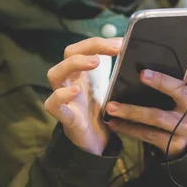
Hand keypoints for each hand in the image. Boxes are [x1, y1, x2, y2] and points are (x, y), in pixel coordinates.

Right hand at [44, 37, 122, 155]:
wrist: (98, 144)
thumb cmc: (102, 113)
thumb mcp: (111, 90)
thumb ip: (117, 72)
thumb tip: (133, 52)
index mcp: (81, 74)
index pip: (82, 48)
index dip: (98, 42)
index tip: (121, 43)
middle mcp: (70, 82)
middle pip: (68, 54)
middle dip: (88, 47)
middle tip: (113, 49)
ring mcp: (65, 98)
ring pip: (54, 74)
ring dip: (73, 64)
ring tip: (95, 62)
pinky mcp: (66, 117)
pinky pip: (53, 104)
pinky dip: (61, 95)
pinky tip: (74, 91)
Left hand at [106, 42, 186, 157]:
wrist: (179, 146)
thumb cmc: (171, 113)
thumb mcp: (175, 98)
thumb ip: (168, 80)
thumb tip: (144, 55)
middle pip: (179, 91)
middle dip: (161, 81)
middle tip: (142, 73)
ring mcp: (185, 128)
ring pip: (157, 117)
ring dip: (132, 111)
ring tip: (111, 106)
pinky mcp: (174, 144)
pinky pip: (148, 135)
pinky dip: (129, 128)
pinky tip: (113, 123)